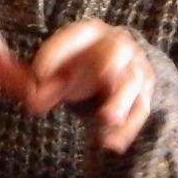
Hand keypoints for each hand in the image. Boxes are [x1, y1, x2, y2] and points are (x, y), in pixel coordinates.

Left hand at [25, 20, 158, 153]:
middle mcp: (118, 44)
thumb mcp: (60, 70)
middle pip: (116, 51)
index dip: (56, 54)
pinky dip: (126, 129)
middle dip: (105, 66)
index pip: (75, 37)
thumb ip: (45, 84)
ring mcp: (136, 67)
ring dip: (120, 102)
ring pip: (132, 82)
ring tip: (108, 119)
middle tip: (88, 83)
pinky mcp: (144, 92)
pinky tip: (111, 144)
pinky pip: (139, 110)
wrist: (120, 69)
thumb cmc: (82, 67)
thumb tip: (33, 101)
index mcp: (91, 33)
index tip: (39, 75)